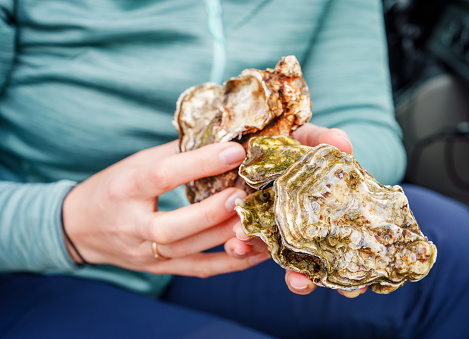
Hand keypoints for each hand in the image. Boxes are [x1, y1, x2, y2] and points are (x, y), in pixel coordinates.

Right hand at [62, 141, 269, 276]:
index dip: (199, 163)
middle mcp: (131, 225)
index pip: (162, 176)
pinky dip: (229, 263)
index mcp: (125, 189)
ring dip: (225, 237)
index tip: (234, 151)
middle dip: (210, 213)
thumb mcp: (135, 163)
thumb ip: (175, 152)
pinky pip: (197, 269)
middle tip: (242, 195)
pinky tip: (255, 253)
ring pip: (186, 251)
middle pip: (172, 227)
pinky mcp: (156, 268)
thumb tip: (219, 136)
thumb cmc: (112, 188)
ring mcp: (142, 252)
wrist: (78, 227)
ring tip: (255, 220)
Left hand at [227, 123, 366, 296]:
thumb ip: (326, 141)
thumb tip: (344, 144)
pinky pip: (247, 242)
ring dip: (261, 260)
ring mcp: (277, 230)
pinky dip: (241, 245)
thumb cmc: (296, 143)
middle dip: (304, 279)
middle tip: (299, 282)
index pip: (346, 252)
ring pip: (275, 256)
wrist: (261, 137)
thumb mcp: (312, 139)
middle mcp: (305, 230)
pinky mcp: (252, 224)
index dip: (351, 274)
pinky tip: (235, 242)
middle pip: (310, 265)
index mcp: (329, 216)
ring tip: (254, 253)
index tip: (353, 289)